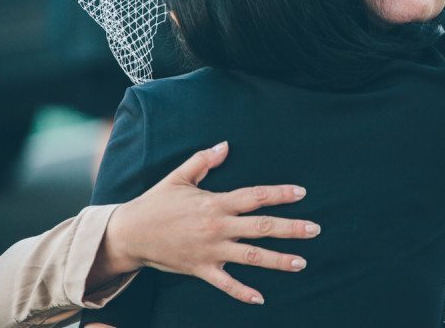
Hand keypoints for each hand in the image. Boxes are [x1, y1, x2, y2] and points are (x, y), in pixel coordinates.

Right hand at [93, 142, 319, 304]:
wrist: (129, 233)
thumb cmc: (156, 202)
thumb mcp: (179, 177)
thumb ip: (203, 160)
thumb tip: (225, 145)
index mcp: (215, 203)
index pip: (255, 197)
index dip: (279, 194)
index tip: (302, 193)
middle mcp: (217, 227)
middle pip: (261, 227)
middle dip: (291, 229)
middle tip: (315, 230)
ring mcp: (210, 250)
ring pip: (251, 256)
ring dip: (278, 260)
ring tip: (302, 262)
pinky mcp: (200, 269)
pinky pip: (225, 283)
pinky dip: (243, 292)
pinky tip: (261, 298)